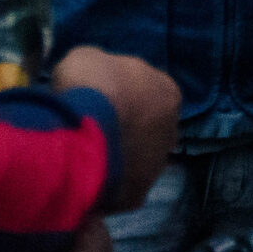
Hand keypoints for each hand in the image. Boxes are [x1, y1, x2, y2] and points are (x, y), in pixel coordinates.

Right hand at [53, 45, 179, 211]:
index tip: (100, 93)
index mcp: (167, 92)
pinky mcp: (138, 193)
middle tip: (95, 123)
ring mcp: (157, 165)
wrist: (81, 140)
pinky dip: (106, 177)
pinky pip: (120, 182)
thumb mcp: (88, 58)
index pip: (149, 88)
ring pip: (136, 156)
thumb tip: (98, 77)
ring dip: (117, 152)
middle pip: (147, 125)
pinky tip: (85, 173)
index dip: (123, 90)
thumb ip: (102, 67)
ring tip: (87, 150)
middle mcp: (171, 129)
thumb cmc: (91, 89)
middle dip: (126, 124)